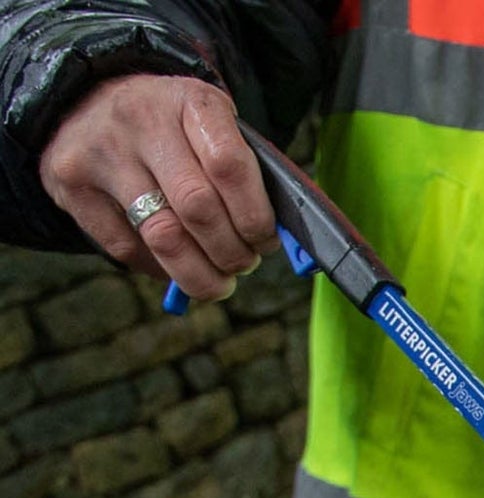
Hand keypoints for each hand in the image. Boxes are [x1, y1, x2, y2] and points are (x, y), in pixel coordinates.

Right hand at [38, 74, 274, 300]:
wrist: (87, 97)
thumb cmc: (174, 128)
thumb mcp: (214, 128)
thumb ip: (247, 177)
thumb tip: (279, 243)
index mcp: (190, 102)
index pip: (230, 167)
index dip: (255, 219)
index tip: (265, 240)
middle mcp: (140, 120)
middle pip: (199, 211)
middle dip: (233, 254)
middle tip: (243, 263)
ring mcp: (101, 152)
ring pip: (163, 238)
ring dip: (202, 275)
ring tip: (219, 280)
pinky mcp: (71, 183)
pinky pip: (128, 251)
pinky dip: (162, 270)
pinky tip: (175, 263)